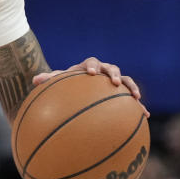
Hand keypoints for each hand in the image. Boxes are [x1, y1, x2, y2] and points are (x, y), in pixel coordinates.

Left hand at [33, 57, 149, 117]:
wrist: (79, 89)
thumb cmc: (68, 86)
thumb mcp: (59, 83)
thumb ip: (49, 80)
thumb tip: (34, 80)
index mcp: (88, 67)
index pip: (92, 62)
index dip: (93, 66)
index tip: (92, 73)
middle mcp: (104, 72)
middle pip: (112, 68)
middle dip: (114, 74)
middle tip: (114, 82)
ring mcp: (114, 82)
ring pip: (126, 81)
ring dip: (131, 87)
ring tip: (136, 97)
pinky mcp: (122, 94)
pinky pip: (132, 99)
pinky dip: (139, 106)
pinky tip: (145, 116)